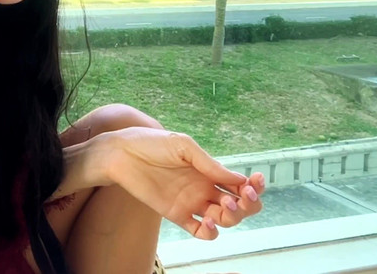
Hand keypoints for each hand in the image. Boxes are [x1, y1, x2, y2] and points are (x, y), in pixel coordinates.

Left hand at [105, 127, 264, 239]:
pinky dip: (209, 232)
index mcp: (209, 171)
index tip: (255, 180)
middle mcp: (204, 188)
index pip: (240, 184)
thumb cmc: (151, 144)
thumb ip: (208, 163)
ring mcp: (192, 203)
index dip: (253, 186)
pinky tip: (207, 222)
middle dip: (248, 204)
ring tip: (224, 206)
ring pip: (224, 220)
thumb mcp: (183, 146)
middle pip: (238, 205)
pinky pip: (200, 232)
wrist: (121, 154)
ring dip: (232, 217)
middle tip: (243, 196)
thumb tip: (237, 178)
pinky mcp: (176, 214)